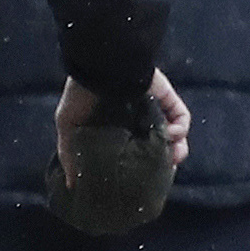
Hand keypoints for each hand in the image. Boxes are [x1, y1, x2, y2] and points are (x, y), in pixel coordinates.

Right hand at [53, 71, 191, 185]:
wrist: (101, 66)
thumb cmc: (81, 94)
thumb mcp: (68, 125)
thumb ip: (70, 154)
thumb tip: (72, 185)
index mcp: (115, 126)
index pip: (132, 152)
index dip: (139, 168)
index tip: (141, 181)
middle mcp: (136, 118)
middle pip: (157, 146)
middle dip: (163, 162)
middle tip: (162, 172)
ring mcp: (154, 107)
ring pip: (173, 134)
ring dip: (177, 149)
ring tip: (173, 158)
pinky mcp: (166, 97)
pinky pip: (181, 116)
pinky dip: (181, 127)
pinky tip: (173, 134)